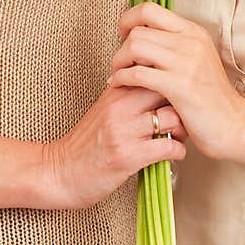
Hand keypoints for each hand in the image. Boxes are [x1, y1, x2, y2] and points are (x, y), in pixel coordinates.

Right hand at [45, 84, 186, 209]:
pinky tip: (174, 154)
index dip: (173, 83)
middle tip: (185, 117)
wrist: (59, 172)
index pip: (153, 72)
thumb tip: (159, 88)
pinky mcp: (128, 156)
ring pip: (172, 118)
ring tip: (178, 137)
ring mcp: (124, 130)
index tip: (180, 96)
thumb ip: (127, 96)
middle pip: (168, 90)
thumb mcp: (104, 109)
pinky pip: (167, 147)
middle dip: (183, 103)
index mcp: (115, 92)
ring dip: (183, 130)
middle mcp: (119, 106)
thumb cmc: (85, 144)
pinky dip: (178, 151)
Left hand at [108, 2, 244, 157]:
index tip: (123, 36)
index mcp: (193, 32)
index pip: (149, 9)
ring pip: (135, 46)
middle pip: (138, 29)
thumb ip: (174, 46)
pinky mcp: (179, 85)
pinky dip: (122, 78)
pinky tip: (121, 86)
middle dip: (121, 47)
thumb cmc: (211, 98)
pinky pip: (138, 73)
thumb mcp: (196, 60)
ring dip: (119, 61)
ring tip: (119, 75)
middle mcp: (190, 41)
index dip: (129, 20)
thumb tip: (142, 37)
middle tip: (120, 63)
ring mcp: (186, 62)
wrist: (234, 125)